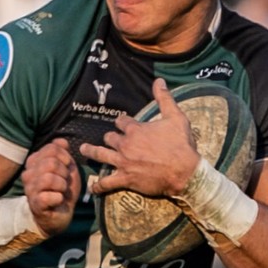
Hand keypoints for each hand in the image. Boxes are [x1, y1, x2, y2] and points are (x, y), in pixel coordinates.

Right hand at [21, 139, 80, 234]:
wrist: (58, 215)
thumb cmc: (62, 189)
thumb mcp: (67, 168)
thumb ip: (63, 152)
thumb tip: (61, 140)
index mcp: (35, 162)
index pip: (51, 149)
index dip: (65, 157)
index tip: (67, 168)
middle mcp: (28, 174)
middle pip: (51, 163)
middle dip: (64, 173)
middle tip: (64, 183)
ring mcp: (30, 189)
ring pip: (49, 178)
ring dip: (62, 186)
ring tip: (61, 191)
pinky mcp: (35, 204)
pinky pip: (48, 196)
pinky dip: (59, 198)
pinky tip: (58, 201)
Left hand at [81, 78, 201, 199]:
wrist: (184, 171)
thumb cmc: (181, 145)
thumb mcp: (175, 117)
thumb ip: (165, 98)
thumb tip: (159, 81)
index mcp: (135, 130)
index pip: (121, 121)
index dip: (121, 122)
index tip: (121, 123)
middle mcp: (126, 145)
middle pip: (109, 138)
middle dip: (109, 137)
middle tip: (108, 139)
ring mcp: (123, 162)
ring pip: (100, 155)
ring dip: (91, 152)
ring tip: (83, 150)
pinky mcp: (125, 179)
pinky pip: (106, 183)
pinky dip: (98, 186)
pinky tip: (93, 187)